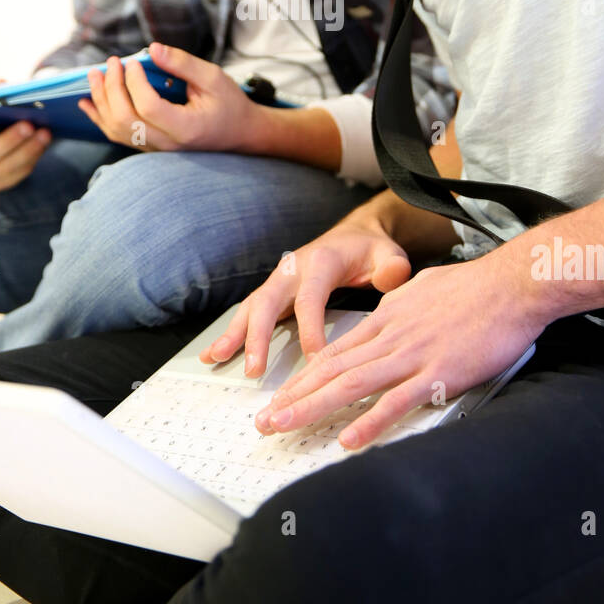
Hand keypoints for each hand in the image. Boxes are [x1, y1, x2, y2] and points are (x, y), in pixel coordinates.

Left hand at [76, 43, 264, 152]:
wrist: (240, 133)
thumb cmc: (230, 104)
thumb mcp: (214, 78)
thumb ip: (183, 64)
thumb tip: (152, 49)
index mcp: (186, 127)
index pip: (149, 107)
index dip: (134, 83)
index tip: (132, 62)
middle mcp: (168, 143)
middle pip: (126, 120)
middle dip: (111, 89)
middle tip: (110, 63)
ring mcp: (157, 149)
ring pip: (117, 130)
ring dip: (101, 101)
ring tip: (95, 76)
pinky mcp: (150, 146)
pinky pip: (118, 136)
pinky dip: (100, 118)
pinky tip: (87, 102)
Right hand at [198, 215, 412, 375]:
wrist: (354, 234)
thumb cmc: (371, 251)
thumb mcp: (388, 254)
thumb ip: (392, 267)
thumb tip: (389, 278)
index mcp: (321, 262)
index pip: (311, 299)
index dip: (311, 331)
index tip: (316, 362)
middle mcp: (293, 268)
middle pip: (268, 302)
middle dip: (258, 336)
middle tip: (253, 369)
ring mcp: (279, 280)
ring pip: (251, 307)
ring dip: (234, 334)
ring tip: (215, 358)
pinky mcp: (274, 291)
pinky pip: (248, 312)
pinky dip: (231, 332)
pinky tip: (212, 354)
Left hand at [253, 258, 542, 449]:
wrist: (513, 283)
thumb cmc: (476, 286)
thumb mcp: (424, 288)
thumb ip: (401, 303)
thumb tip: (389, 306)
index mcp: (387, 316)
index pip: (336, 351)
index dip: (305, 377)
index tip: (283, 396)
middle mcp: (391, 335)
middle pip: (331, 369)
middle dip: (293, 397)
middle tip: (264, 420)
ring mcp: (413, 355)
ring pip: (351, 384)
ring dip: (311, 408)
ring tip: (282, 427)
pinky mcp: (439, 373)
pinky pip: (397, 401)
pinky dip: (370, 422)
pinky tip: (348, 440)